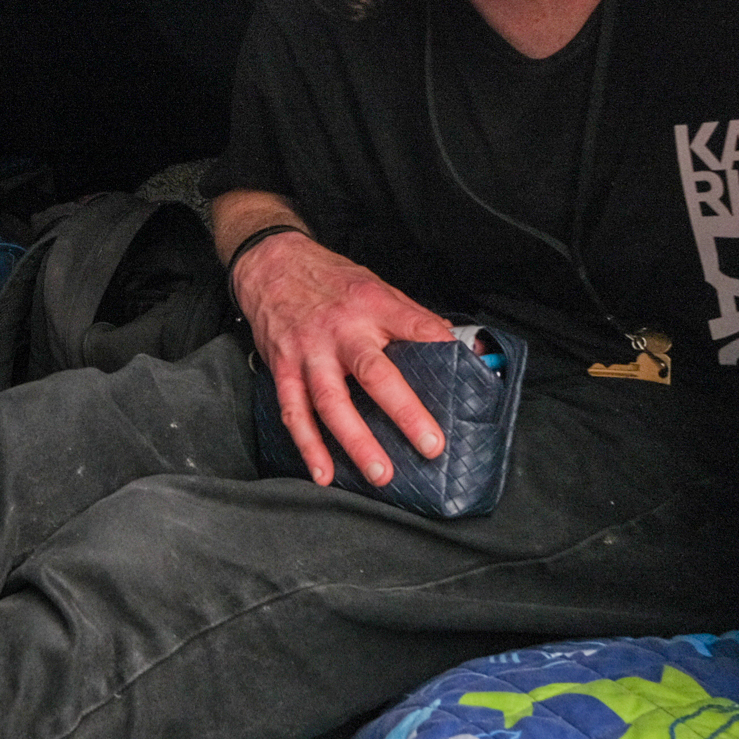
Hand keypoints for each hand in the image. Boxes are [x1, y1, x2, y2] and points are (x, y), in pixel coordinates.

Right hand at [230, 228, 451, 487]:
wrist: (271, 264)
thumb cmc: (329, 279)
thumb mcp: (374, 284)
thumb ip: (410, 316)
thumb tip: (453, 341)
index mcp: (371, 305)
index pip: (414, 324)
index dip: (440, 345)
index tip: (467, 367)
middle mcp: (341, 331)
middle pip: (375, 374)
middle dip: (404, 412)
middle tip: (430, 444)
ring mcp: (309, 353)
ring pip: (332, 402)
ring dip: (356, 442)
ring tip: (381, 473)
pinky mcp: (283, 368)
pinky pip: (294, 412)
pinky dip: (308, 446)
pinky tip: (323, 473)